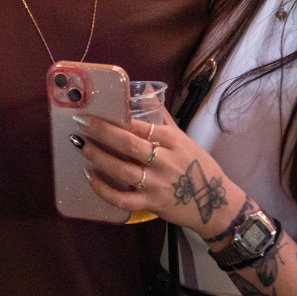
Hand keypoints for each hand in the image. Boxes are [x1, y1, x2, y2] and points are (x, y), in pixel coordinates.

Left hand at [73, 111, 241, 239]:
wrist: (216, 204)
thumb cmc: (198, 167)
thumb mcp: (183, 138)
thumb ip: (162, 116)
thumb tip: (146, 91)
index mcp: (173, 141)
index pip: (141, 125)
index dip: (116, 117)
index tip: (95, 110)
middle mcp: (165, 161)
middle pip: (128, 143)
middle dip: (101, 132)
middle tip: (80, 123)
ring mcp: (157, 183)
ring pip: (122, 170)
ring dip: (98, 157)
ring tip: (80, 145)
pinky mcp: (151, 204)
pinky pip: (122, 199)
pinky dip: (103, 189)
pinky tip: (90, 177)